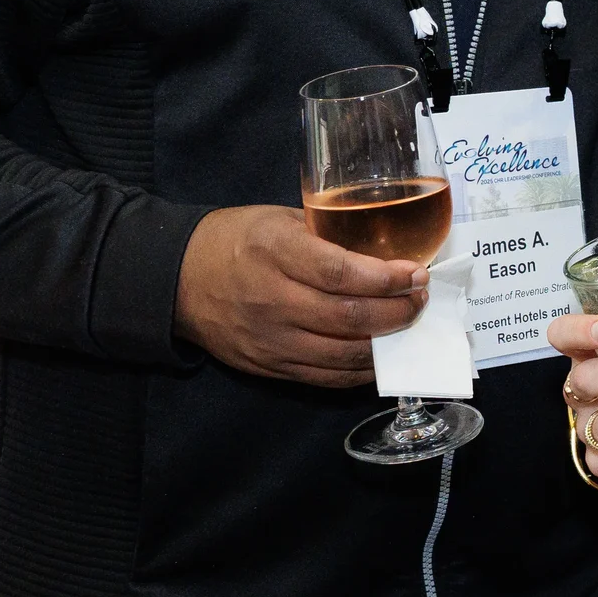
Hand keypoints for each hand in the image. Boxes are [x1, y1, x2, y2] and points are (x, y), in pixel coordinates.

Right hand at [173, 205, 424, 386]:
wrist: (178, 280)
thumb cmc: (236, 239)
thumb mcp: (280, 219)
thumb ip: (328, 234)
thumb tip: (386, 249)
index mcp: (275, 252)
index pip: (341, 273)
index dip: (387, 278)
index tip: (417, 273)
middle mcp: (272, 300)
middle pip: (348, 317)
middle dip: (397, 311)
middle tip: (420, 299)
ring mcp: (269, 340)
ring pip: (341, 354)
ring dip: (385, 343)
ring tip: (406, 324)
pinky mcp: (267, 367)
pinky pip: (323, 377)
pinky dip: (358, 369)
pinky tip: (379, 354)